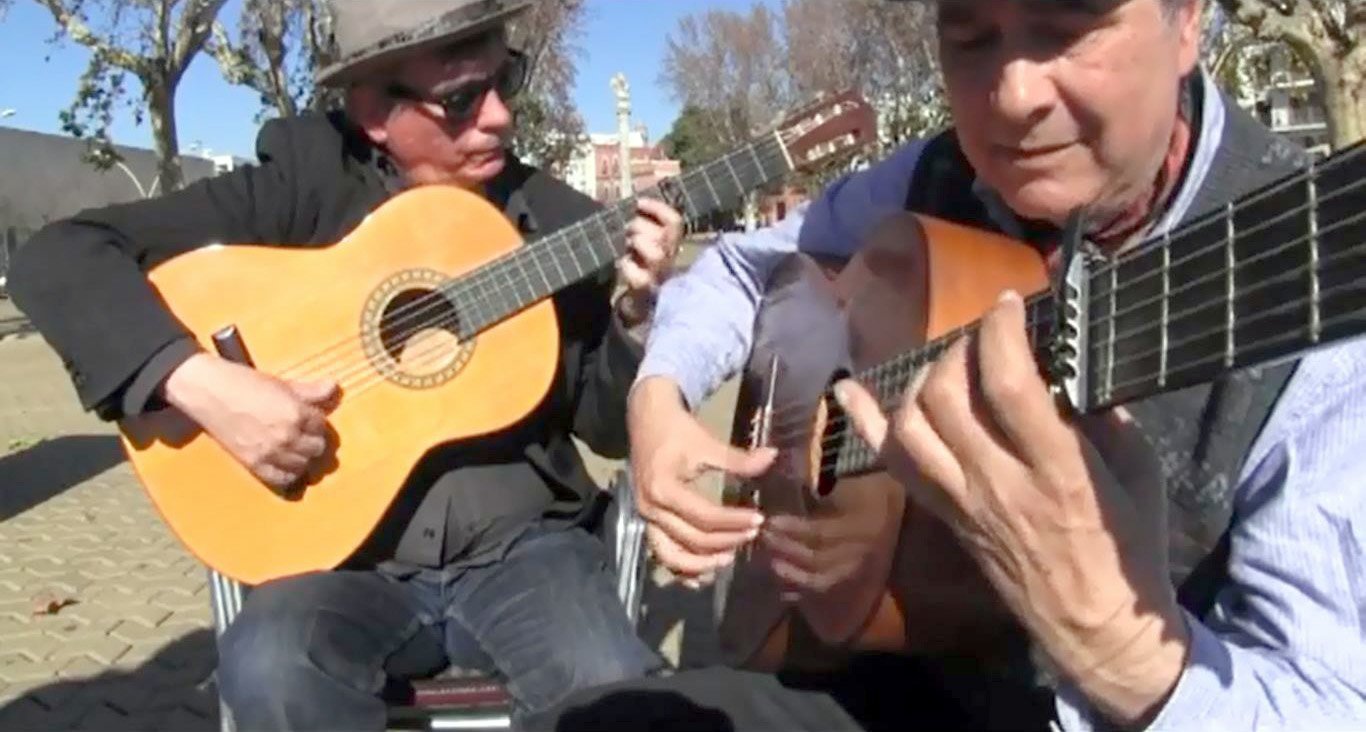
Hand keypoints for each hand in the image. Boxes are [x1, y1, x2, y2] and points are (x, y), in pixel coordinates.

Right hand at [161, 353, 338, 490]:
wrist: (210, 393)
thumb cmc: (246, 383)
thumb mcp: (283, 384)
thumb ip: (311, 391)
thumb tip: (334, 387)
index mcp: (297, 414)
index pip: (322, 427)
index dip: (317, 423)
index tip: (310, 420)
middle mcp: (287, 437)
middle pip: (317, 449)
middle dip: (313, 440)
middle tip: (304, 435)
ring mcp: (271, 453)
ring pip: (303, 466)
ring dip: (302, 458)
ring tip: (295, 449)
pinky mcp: (255, 465)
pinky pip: (283, 479)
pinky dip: (288, 474)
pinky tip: (286, 464)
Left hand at [616, 197, 683, 327]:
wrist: (640, 303)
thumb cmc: (641, 265)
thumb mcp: (647, 242)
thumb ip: (646, 223)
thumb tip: (637, 198)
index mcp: (672, 243)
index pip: (674, 222)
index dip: (658, 208)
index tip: (639, 202)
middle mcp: (671, 259)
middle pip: (663, 235)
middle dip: (639, 225)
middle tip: (628, 230)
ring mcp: (660, 275)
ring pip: (655, 253)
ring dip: (637, 243)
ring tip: (628, 246)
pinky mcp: (646, 289)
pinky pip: (636, 273)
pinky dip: (626, 265)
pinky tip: (623, 263)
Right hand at [628, 377, 774, 582]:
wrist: (646, 420)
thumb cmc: (677, 431)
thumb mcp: (707, 442)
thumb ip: (738, 458)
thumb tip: (773, 456)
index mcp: (664, 488)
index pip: (704, 516)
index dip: (733, 521)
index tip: (758, 519)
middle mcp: (651, 509)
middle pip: (691, 540)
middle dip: (724, 542)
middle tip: (752, 535)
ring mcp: (646, 518)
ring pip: (672, 557)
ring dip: (702, 564)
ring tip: (730, 558)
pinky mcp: (647, 522)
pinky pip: (662, 554)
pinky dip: (682, 568)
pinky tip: (704, 574)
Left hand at [835, 290, 1185, 726]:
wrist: (1093, 625)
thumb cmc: (1128, 547)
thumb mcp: (1139, 473)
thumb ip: (1104, 416)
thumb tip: (1071, 361)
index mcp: (1056, 469)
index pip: (1008, 385)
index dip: (998, 332)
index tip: (1005, 305)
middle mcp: (998, 482)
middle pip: (947, 396)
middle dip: (958, 349)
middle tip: (983, 337)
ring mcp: (962, 501)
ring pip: (910, 426)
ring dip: (920, 380)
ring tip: (948, 365)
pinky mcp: (944, 516)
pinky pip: (893, 465)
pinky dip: (865, 424)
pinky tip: (848, 391)